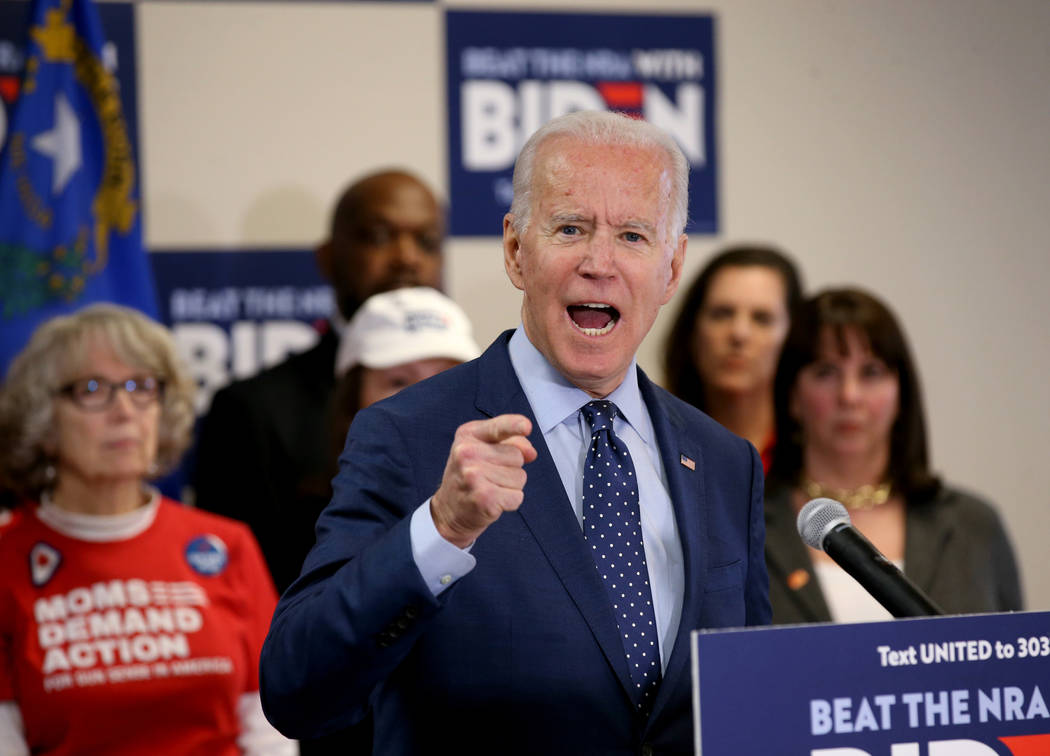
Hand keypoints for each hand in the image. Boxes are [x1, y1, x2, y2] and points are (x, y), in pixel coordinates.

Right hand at [430, 414, 536, 547]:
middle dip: (510, 468)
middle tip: (489, 476)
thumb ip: (510, 443)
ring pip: (520, 477)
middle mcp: (467, 452)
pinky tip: (492, 501)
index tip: (526, 426)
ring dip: (510, 486)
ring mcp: (473, 475)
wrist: (449, 510)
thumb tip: (531, 453)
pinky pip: (517, 496)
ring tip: (489, 488)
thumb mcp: (483, 450)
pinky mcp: (484, 497)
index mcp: (468, 435)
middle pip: (517, 455)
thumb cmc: (469, 476)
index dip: (515, 425)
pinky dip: (510, 502)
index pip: (498, 427)